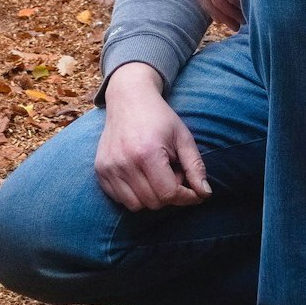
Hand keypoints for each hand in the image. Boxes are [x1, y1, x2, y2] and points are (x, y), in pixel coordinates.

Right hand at [95, 63, 210, 210]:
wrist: (128, 99)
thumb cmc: (160, 118)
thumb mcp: (183, 138)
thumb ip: (195, 167)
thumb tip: (205, 194)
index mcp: (147, 153)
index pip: (169, 194)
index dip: (186, 197)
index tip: (194, 192)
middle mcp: (124, 163)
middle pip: (153, 202)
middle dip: (169, 193)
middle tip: (172, 172)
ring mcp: (109, 168)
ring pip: (135, 206)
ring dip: (151, 196)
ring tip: (156, 174)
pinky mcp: (100, 171)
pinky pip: (120, 199)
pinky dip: (133, 194)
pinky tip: (140, 175)